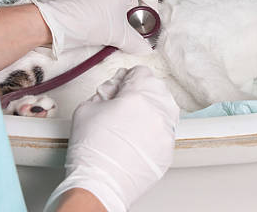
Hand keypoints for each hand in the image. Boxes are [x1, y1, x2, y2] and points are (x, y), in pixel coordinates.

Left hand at [30, 0, 157, 57]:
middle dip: (133, 7)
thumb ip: (136, 43)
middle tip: (131, 24)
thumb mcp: (118, 36)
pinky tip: (96, 22)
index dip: (151, 1)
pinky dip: (103, 6)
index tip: (147, 15)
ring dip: (118, 7)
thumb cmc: (90, 23)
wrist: (54, 22)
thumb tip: (145, 50)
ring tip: (113, 25)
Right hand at [45, 66, 179, 211]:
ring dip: (151, 110)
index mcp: (137, 96)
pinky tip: (137, 139)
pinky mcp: (169, 149)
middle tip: (124, 104)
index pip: (141, 72)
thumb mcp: (86, 107)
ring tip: (132, 122)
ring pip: (165, 108)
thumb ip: (106, 90)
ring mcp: (166, 131)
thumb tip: (116, 87)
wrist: (99, 184)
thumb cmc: (90, 150)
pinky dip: (154, 130)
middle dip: (141, 92)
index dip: (128, 77)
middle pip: (156, 88)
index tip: (122, 86)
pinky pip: (165, 131)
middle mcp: (157, 111)